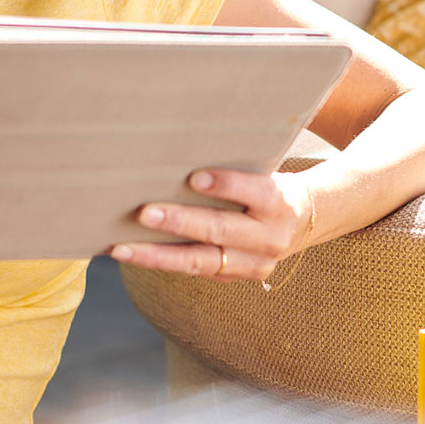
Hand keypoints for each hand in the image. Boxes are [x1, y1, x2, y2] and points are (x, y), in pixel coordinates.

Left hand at [110, 169, 313, 282]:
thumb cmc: (267, 183)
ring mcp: (253, 263)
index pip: (254, 191)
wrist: (301, 221)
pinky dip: (161, 263)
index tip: (193, 177)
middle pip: (220, 230)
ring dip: (158, 255)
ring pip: (201, 262)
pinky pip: (195, 272)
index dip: (225, 185)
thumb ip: (236, 164)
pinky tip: (132, 254)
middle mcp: (269, 237)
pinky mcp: (235, 278)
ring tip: (122, 247)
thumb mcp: (265, 169)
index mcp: (279, 202)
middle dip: (179, 222)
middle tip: (143, 213)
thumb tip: (182, 146)